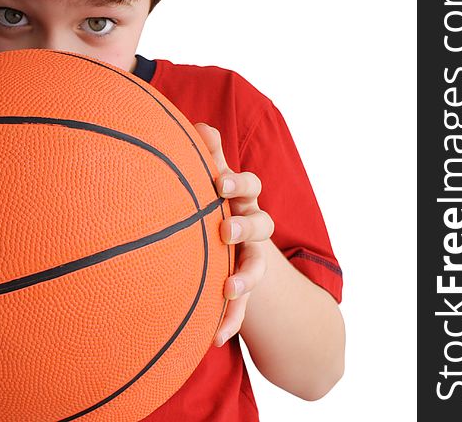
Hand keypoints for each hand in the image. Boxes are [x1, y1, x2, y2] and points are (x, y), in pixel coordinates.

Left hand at [193, 123, 274, 347]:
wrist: (234, 244)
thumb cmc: (215, 201)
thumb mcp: (214, 181)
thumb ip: (209, 156)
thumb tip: (201, 125)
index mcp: (241, 198)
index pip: (249, 185)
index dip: (237, 183)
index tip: (217, 183)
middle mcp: (252, 225)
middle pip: (261, 223)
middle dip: (244, 226)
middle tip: (225, 230)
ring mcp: (250, 257)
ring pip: (256, 266)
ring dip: (245, 277)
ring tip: (229, 288)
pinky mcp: (242, 285)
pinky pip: (241, 304)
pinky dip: (231, 318)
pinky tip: (216, 336)